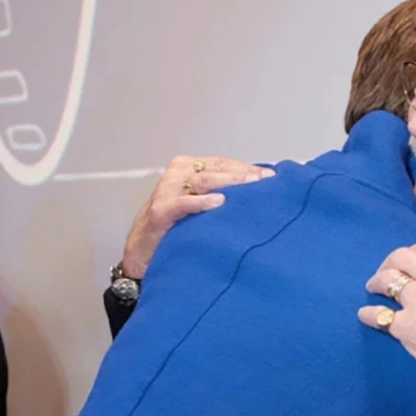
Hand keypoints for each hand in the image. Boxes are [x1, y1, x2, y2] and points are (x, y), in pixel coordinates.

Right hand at [121, 156, 273, 278]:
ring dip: (229, 182)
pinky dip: (201, 202)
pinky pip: (183, 203)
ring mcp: (167, 190)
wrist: (143, 251)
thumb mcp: (201, 204)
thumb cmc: (177, 226)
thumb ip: (223, 192)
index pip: (223, 163)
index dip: (247, 168)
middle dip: (244, 174)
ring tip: (250, 186)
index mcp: (189, 167)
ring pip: (202, 180)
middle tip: (266, 181)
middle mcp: (178, 173)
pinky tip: (219, 203)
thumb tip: (259, 189)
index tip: (272, 176)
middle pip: (216, 168)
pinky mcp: (159, 210)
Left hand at [359, 239, 415, 398]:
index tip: (410, 262)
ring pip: (387, 281)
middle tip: (387, 272)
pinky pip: (378, 315)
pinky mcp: (407, 329)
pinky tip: (366, 315)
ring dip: (377, 282)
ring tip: (374, 288)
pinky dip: (368, 314)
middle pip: (401, 258)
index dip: (414, 252)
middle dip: (391, 262)